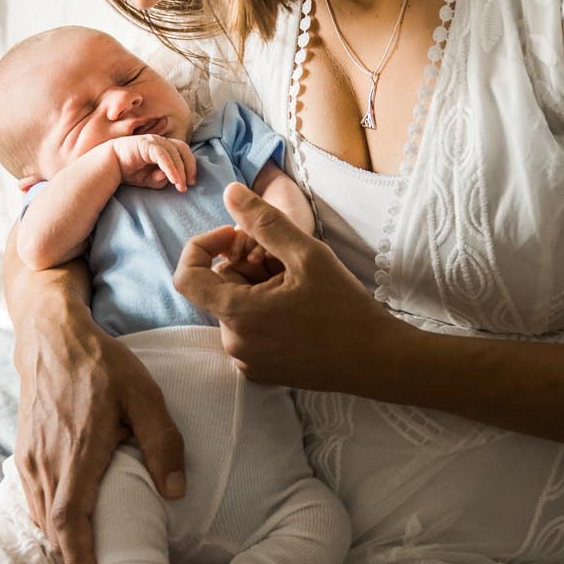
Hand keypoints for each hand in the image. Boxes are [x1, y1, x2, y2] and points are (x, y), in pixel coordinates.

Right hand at [13, 286, 184, 563]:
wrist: (50, 337)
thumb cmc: (102, 365)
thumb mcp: (145, 394)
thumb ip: (163, 443)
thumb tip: (175, 492)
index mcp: (78, 450)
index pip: (72, 519)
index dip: (80, 559)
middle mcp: (47, 460)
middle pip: (54, 528)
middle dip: (74, 563)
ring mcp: (29, 458)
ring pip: (42, 517)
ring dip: (62, 545)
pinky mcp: (22, 453)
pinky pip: (33, 501)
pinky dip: (50, 523)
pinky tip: (68, 530)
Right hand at [112, 133, 196, 191]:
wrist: (109, 166)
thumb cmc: (129, 172)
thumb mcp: (148, 180)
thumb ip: (161, 180)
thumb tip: (173, 179)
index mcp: (163, 148)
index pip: (183, 153)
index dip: (190, 166)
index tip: (191, 182)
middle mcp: (160, 142)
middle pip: (183, 150)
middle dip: (189, 167)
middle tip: (189, 184)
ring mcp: (154, 141)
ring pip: (174, 152)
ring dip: (180, 170)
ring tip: (181, 186)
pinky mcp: (146, 143)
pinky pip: (163, 155)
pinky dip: (170, 167)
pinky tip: (173, 180)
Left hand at [174, 181, 397, 389]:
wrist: (376, 360)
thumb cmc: (344, 308)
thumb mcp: (306, 254)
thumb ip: (263, 221)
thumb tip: (230, 193)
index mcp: (237, 315)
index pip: (188, 275)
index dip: (204, 246)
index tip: (238, 235)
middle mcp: (234, 343)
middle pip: (219, 287)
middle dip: (246, 263)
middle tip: (286, 256)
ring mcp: (247, 360)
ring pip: (236, 306)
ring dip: (258, 285)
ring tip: (298, 281)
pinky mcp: (261, 370)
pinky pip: (249, 328)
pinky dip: (265, 309)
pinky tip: (299, 305)